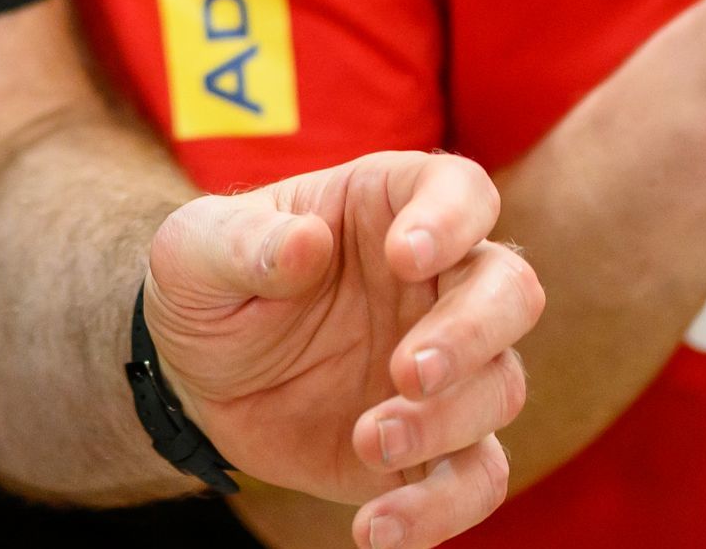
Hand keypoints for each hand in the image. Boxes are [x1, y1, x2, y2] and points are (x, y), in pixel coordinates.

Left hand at [144, 152, 543, 547]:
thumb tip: (306, 245)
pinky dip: (441, 510)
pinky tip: (378, 528)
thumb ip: (245, 243)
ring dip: (448, 422)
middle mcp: (438, 282)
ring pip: (503, 387)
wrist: (196, 375)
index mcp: (390, 208)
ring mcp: (448, 366)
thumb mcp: (196, 250)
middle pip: (510, 292)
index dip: (452, 219)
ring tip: (368, 442)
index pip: (460, 191)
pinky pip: (472, 479)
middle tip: (408, 371)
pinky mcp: (434, 444)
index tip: (407, 256)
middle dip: (471, 333)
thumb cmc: (208, 284)